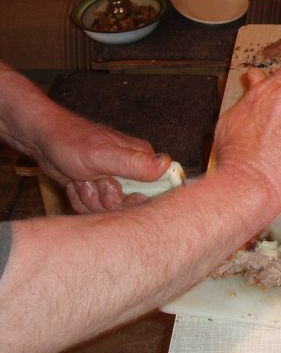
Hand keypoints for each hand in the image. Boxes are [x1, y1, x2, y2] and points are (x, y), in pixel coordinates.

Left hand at [36, 112, 171, 212]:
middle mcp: (132, 172)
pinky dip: (81, 200)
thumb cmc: (71, 142)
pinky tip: (75, 183)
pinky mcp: (99, 190)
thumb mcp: (103, 155)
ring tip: (81, 179)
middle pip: (130, 206)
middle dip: (105, 199)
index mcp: (142, 161)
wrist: (42, 142)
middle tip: (92, 181)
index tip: (115, 189)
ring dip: (89, 199)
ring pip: (109, 210)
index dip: (136, 199)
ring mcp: (114, 182)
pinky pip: (94, 209)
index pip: (157, 190)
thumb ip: (135, 162)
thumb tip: (166, 164)